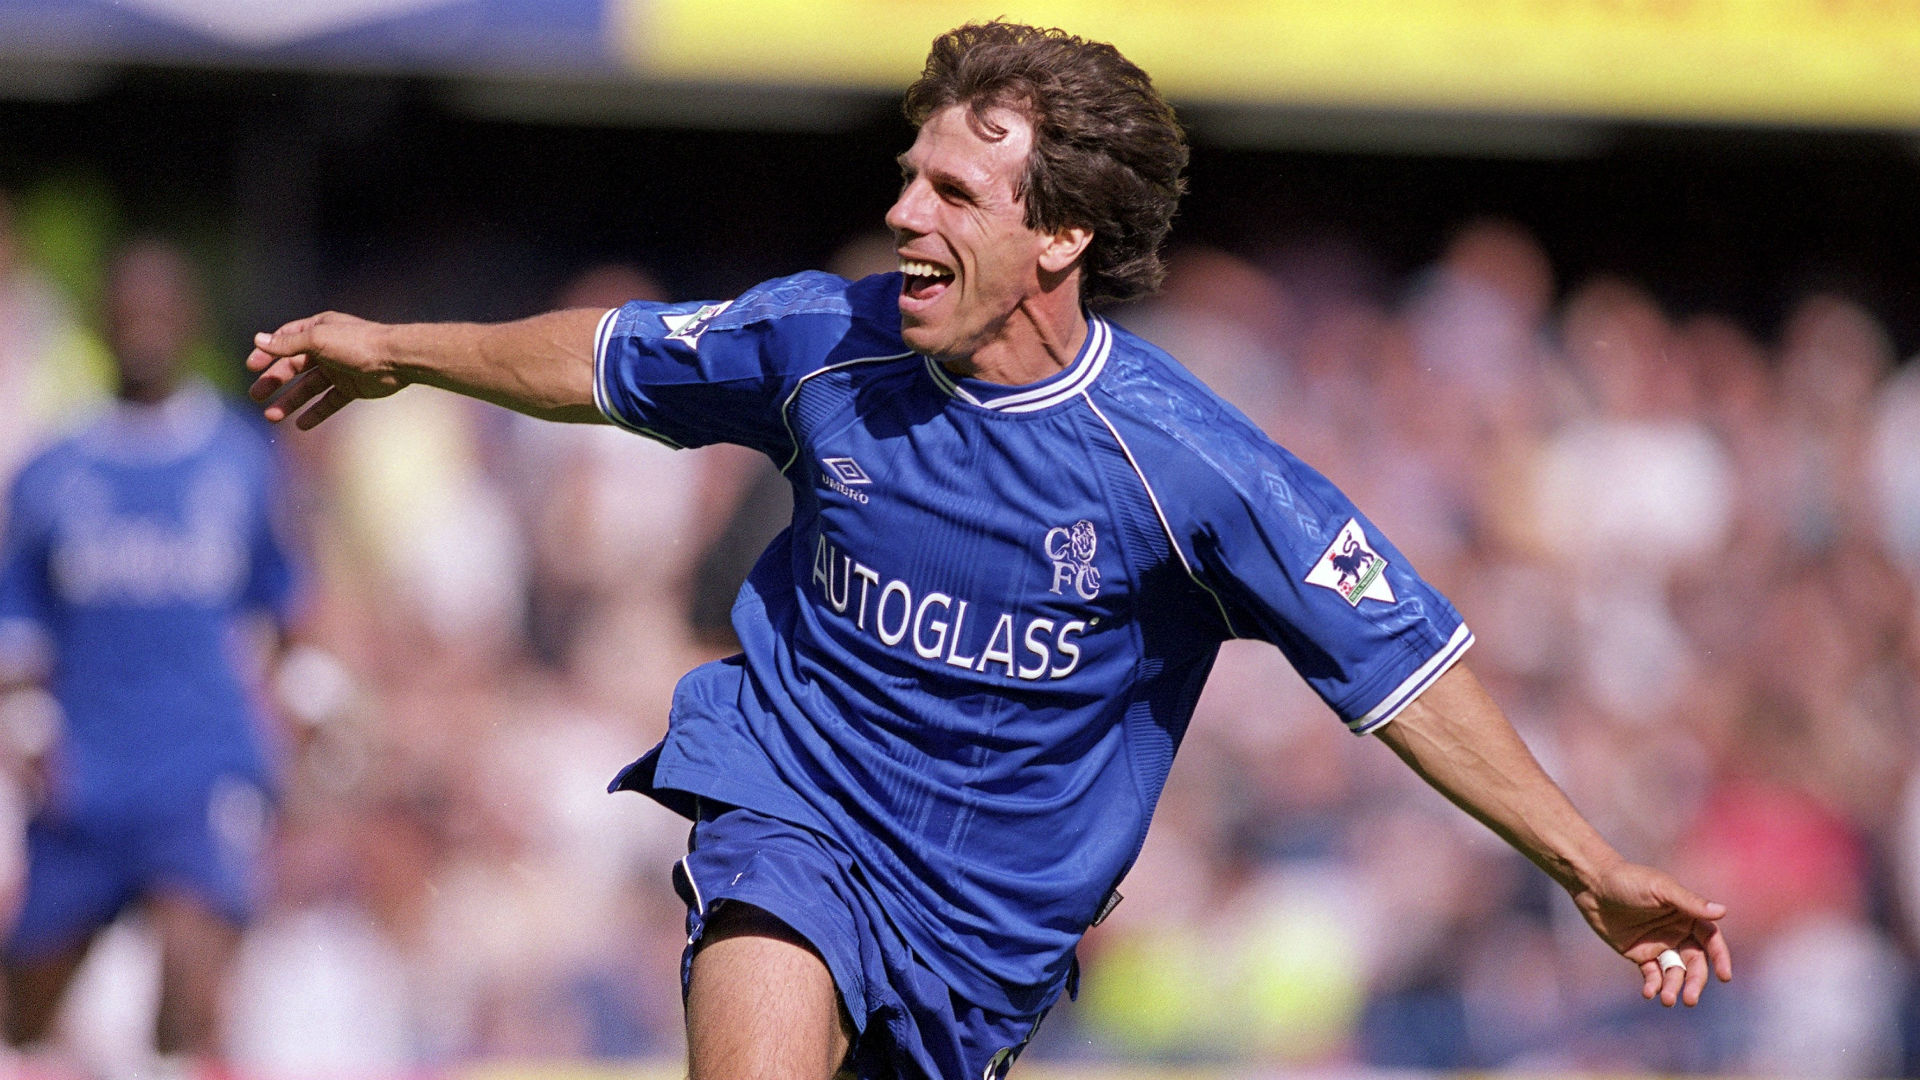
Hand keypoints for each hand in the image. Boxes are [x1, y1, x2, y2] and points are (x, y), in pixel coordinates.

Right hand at [247, 312, 406, 428]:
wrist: (396, 360)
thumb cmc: (357, 343)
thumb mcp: (318, 339)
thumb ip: (288, 343)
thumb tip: (258, 339)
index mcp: (318, 330)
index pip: (286, 340)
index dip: (268, 353)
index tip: (251, 367)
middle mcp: (327, 349)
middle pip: (294, 367)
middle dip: (275, 382)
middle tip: (256, 396)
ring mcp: (339, 369)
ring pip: (309, 388)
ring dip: (290, 401)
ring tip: (272, 417)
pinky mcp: (352, 388)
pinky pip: (329, 402)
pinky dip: (316, 412)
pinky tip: (301, 425)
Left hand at [1571, 860, 1730, 1006]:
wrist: (1592, 885)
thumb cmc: (1629, 880)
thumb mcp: (1660, 889)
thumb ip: (1689, 902)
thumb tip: (1722, 911)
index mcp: (1688, 915)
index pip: (1710, 940)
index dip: (1720, 958)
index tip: (1724, 976)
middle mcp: (1678, 932)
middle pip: (1694, 962)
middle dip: (1694, 981)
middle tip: (1690, 999)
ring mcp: (1659, 944)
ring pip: (1674, 972)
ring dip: (1673, 987)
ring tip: (1666, 999)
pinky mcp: (1639, 954)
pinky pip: (1652, 974)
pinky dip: (1653, 985)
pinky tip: (1649, 993)